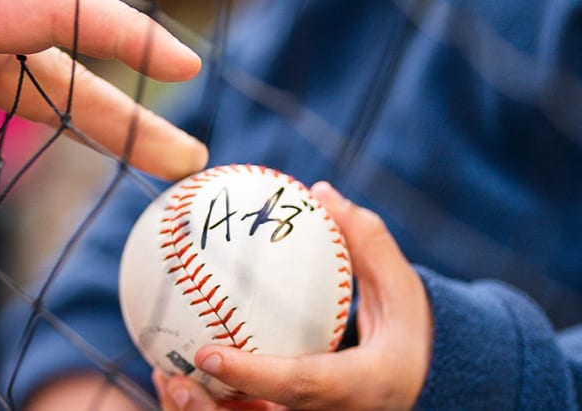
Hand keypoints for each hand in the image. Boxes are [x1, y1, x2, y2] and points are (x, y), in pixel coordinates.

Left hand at [158, 184, 429, 410]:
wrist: (418, 385)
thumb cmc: (408, 331)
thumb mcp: (401, 289)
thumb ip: (366, 243)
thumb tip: (319, 191)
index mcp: (360, 387)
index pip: (301, 386)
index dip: (252, 375)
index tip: (206, 352)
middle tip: (170, 375)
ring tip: (162, 375)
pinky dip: (211, 406)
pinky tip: (178, 374)